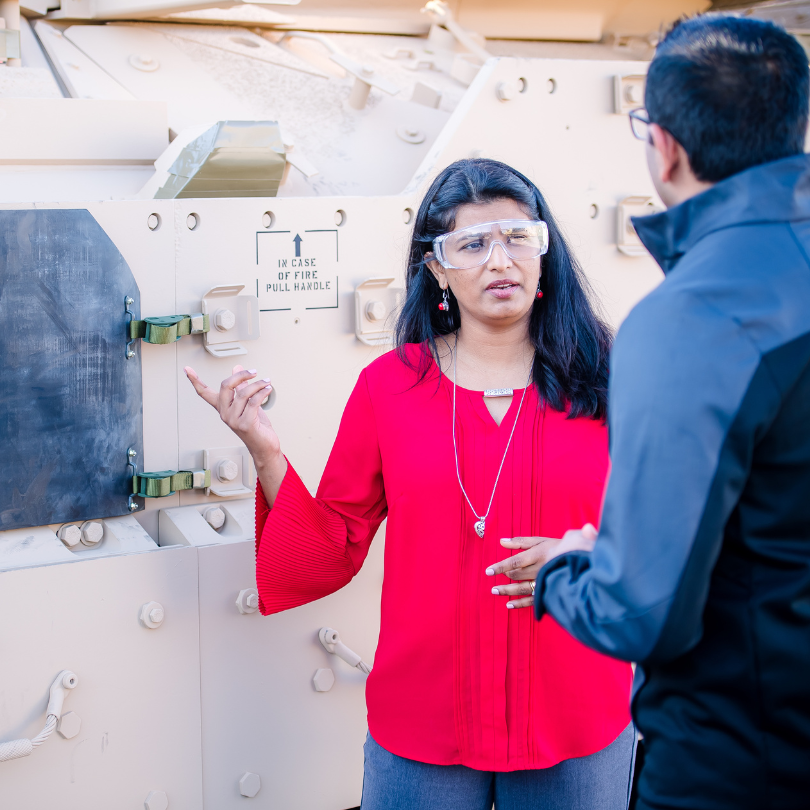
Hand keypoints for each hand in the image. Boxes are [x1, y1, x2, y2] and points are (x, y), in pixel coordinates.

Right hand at [185, 364, 287, 501]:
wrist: (265, 447)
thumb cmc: (257, 427)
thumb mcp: (247, 404)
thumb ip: (241, 387)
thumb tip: (237, 368)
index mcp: (222, 408)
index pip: (204, 393)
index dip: (195, 380)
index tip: (187, 369)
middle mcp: (225, 414)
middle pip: (226, 386)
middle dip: (240, 376)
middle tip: (253, 372)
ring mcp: (233, 420)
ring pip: (243, 394)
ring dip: (258, 385)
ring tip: (267, 382)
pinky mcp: (245, 424)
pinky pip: (253, 402)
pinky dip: (262, 393)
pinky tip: (268, 389)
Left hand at [486, 524, 597, 608]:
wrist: (583, 557)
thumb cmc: (558, 546)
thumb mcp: (541, 540)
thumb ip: (520, 541)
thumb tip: (501, 541)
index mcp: (539, 554)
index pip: (516, 561)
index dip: (501, 566)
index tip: (488, 571)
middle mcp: (541, 568)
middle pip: (518, 575)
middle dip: (505, 577)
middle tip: (493, 579)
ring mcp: (546, 581)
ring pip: (523, 588)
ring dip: (507, 591)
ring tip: (494, 591)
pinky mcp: (550, 591)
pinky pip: (533, 600)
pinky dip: (520, 603)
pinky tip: (509, 605)